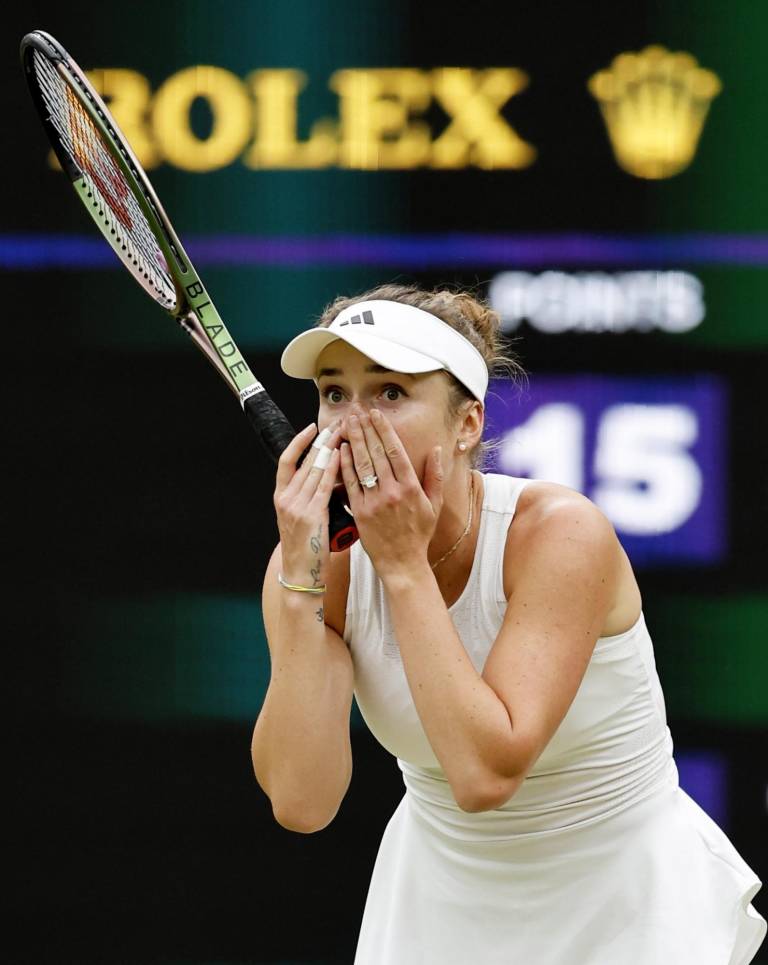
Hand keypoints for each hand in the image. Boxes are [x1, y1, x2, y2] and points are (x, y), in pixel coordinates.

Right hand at [273, 421, 341, 587]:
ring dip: (329, 448)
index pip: (286, 461)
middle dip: (321, 440)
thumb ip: (309, 498)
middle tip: (336, 424)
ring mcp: (296, 506)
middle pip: (304, 461)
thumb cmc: (307, 549)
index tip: (311, 428)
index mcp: (281, 497)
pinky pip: (323, 485)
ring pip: (314, 469)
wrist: (301, 574)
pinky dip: (333, 468)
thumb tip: (326, 477)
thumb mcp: (301, 519)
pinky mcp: (310, 515)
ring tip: (342, 433)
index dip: (298, 442)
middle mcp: (286, 498)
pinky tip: (342, 456)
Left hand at [339, 406, 442, 577]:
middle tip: (357, 411)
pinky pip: (350, 484)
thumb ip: (435, 476)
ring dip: (354, 441)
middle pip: (376, 453)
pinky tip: (340, 449)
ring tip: (347, 423)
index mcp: (411, 487)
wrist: (402, 562)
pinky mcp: (360, 512)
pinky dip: (345, 465)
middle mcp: (392, 492)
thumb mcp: (434, 505)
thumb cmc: (419, 533)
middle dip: (366, 429)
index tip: (376, 414)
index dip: (384, 430)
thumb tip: (436, 449)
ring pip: (362, 465)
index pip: (396, 451)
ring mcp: (374, 502)